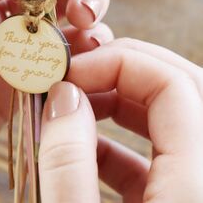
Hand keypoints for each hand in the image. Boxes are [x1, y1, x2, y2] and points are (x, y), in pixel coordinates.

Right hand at [38, 39, 202, 201]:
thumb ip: (69, 162)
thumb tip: (64, 96)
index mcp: (195, 188)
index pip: (174, 85)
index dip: (119, 63)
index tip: (69, 74)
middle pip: (181, 89)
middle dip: (123, 69)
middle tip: (75, 76)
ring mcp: (191, 189)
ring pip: (169, 118)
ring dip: (118, 101)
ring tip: (72, 106)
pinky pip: (156, 156)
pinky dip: (117, 141)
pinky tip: (81, 146)